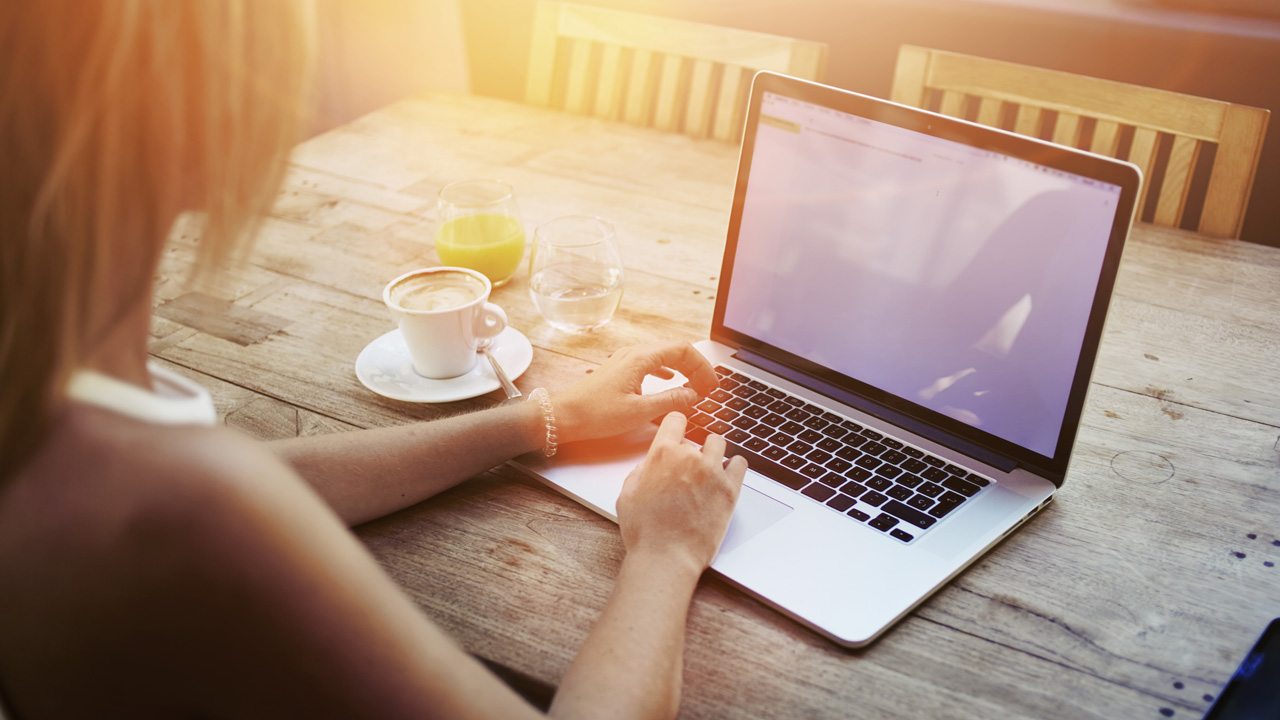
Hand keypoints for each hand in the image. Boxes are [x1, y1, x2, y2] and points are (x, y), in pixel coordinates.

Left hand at [553, 342, 718, 444]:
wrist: (563, 417)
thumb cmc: (596, 414)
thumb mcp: (640, 411)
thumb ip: (671, 401)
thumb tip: (693, 395)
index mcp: (641, 358)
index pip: (683, 350)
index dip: (703, 366)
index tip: (713, 385)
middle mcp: (634, 354)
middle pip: (675, 350)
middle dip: (696, 368)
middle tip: (709, 389)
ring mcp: (625, 361)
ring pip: (663, 356)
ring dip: (683, 369)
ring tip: (695, 386)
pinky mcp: (620, 371)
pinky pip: (651, 363)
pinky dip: (667, 371)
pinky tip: (670, 379)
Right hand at [616, 412, 747, 571]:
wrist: (666, 557)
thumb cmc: (645, 532)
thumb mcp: (627, 495)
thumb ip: (639, 473)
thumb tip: (649, 466)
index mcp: (662, 455)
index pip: (675, 420)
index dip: (676, 425)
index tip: (679, 431)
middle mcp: (689, 458)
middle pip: (697, 438)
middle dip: (692, 452)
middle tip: (688, 471)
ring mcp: (712, 472)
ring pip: (719, 444)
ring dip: (713, 454)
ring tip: (708, 470)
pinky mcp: (729, 490)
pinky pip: (740, 463)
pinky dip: (734, 466)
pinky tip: (727, 474)